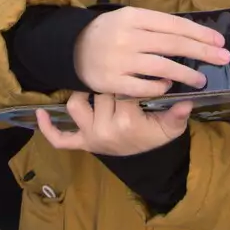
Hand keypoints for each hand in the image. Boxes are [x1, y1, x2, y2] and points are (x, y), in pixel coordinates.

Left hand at [36, 91, 192, 156]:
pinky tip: (41, 114)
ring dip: (85, 95)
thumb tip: (188, 103)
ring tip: (96, 85)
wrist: (145, 158)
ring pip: (77, 105)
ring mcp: (89, 136)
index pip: (122, 89)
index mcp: (126, 122)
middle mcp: (104, 129)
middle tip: (121, 79)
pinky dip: (49, 129)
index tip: (142, 71)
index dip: (132, 79)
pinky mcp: (81, 143)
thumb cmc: (155, 136)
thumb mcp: (170, 128)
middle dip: (110, 84)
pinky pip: (61, 140)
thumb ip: (177, 115)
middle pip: (99, 92)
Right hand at [74, 6, 229, 97]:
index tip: (219, 41)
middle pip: (173, 44)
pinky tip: (170, 87)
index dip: (199, 33)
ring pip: (162, 67)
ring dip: (186, 74)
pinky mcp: (112, 82)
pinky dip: (160, 87)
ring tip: (201, 79)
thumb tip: (194, 37)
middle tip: (223, 58)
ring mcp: (119, 60)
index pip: (174, 24)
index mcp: (134, 16)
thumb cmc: (110, 33)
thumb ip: (157, 26)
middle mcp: (127, 36)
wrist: (73, 49)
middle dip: (202, 52)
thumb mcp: (130, 19)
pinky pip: (144, 87)